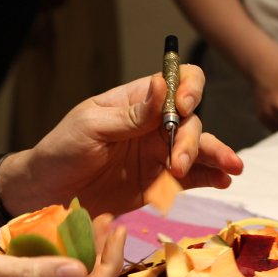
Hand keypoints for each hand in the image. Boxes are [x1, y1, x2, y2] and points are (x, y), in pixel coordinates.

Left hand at [4, 65, 243, 217]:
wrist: (47, 194)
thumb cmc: (62, 150)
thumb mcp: (91, 126)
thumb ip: (131, 113)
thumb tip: (163, 86)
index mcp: (137, 101)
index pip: (177, 82)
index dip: (189, 89)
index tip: (182, 108)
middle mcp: (154, 125)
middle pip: (191, 121)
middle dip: (193, 139)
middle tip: (179, 163)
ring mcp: (159, 154)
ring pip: (198, 149)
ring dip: (215, 156)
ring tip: (230, 169)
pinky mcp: (160, 183)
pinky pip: (192, 179)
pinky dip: (211, 177)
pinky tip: (225, 181)